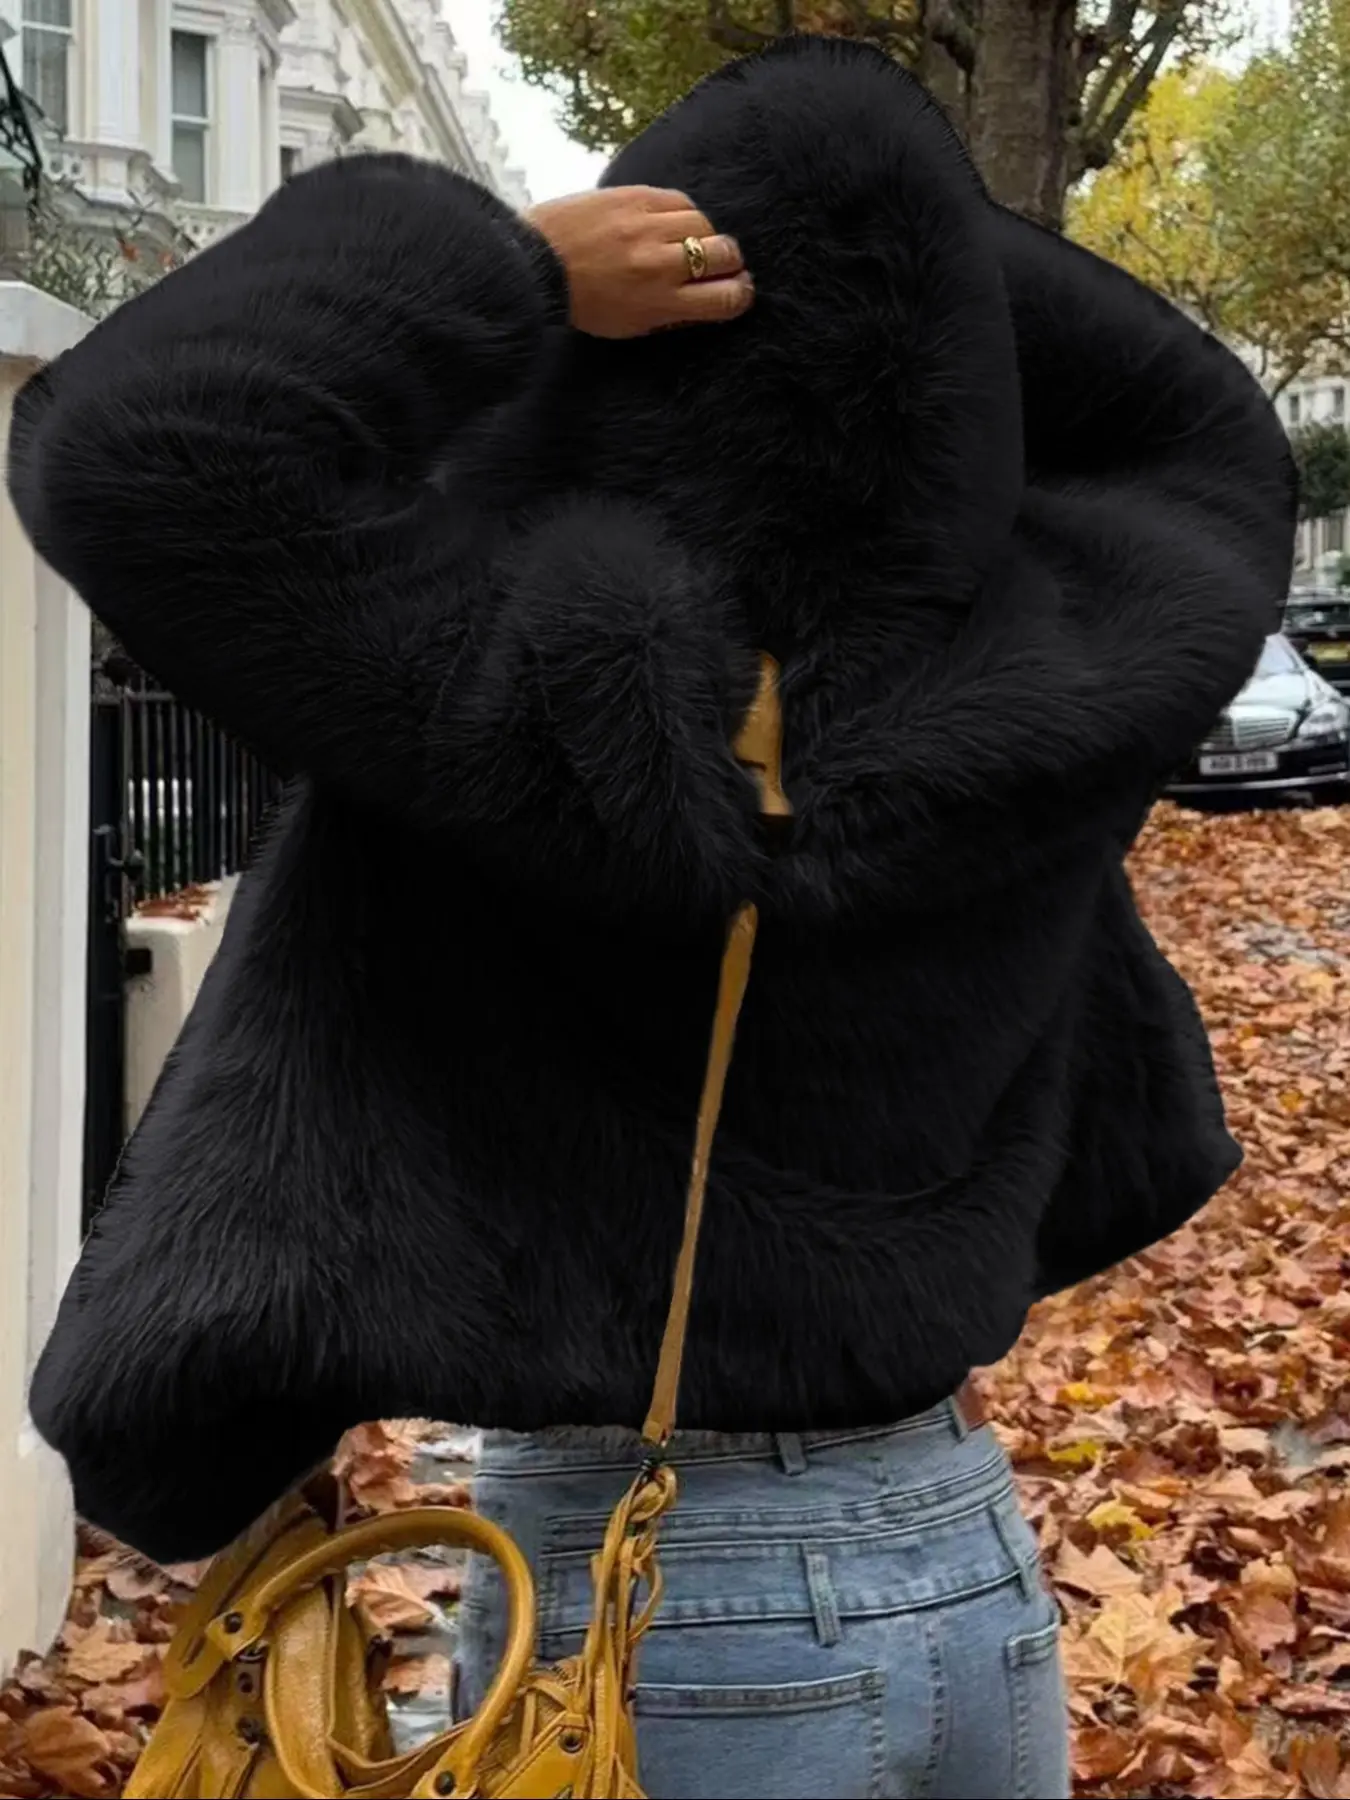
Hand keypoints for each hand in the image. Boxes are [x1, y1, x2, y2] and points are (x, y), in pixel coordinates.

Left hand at [524, 187, 753, 339]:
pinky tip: (673, 221)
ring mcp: (648, 225)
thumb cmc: (581, 303)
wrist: (534, 263)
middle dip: (730, 262)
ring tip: (693, 241)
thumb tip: (707, 303)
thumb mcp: (630, 326)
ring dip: (706, 235)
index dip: (741, 294)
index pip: (725, 297)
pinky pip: (679, 200)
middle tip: (722, 264)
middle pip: (723, 254)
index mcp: (661, 302)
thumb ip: (671, 316)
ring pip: (705, 223)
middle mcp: (661, 263)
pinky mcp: (635, 196)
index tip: (739, 291)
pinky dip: (683, 213)